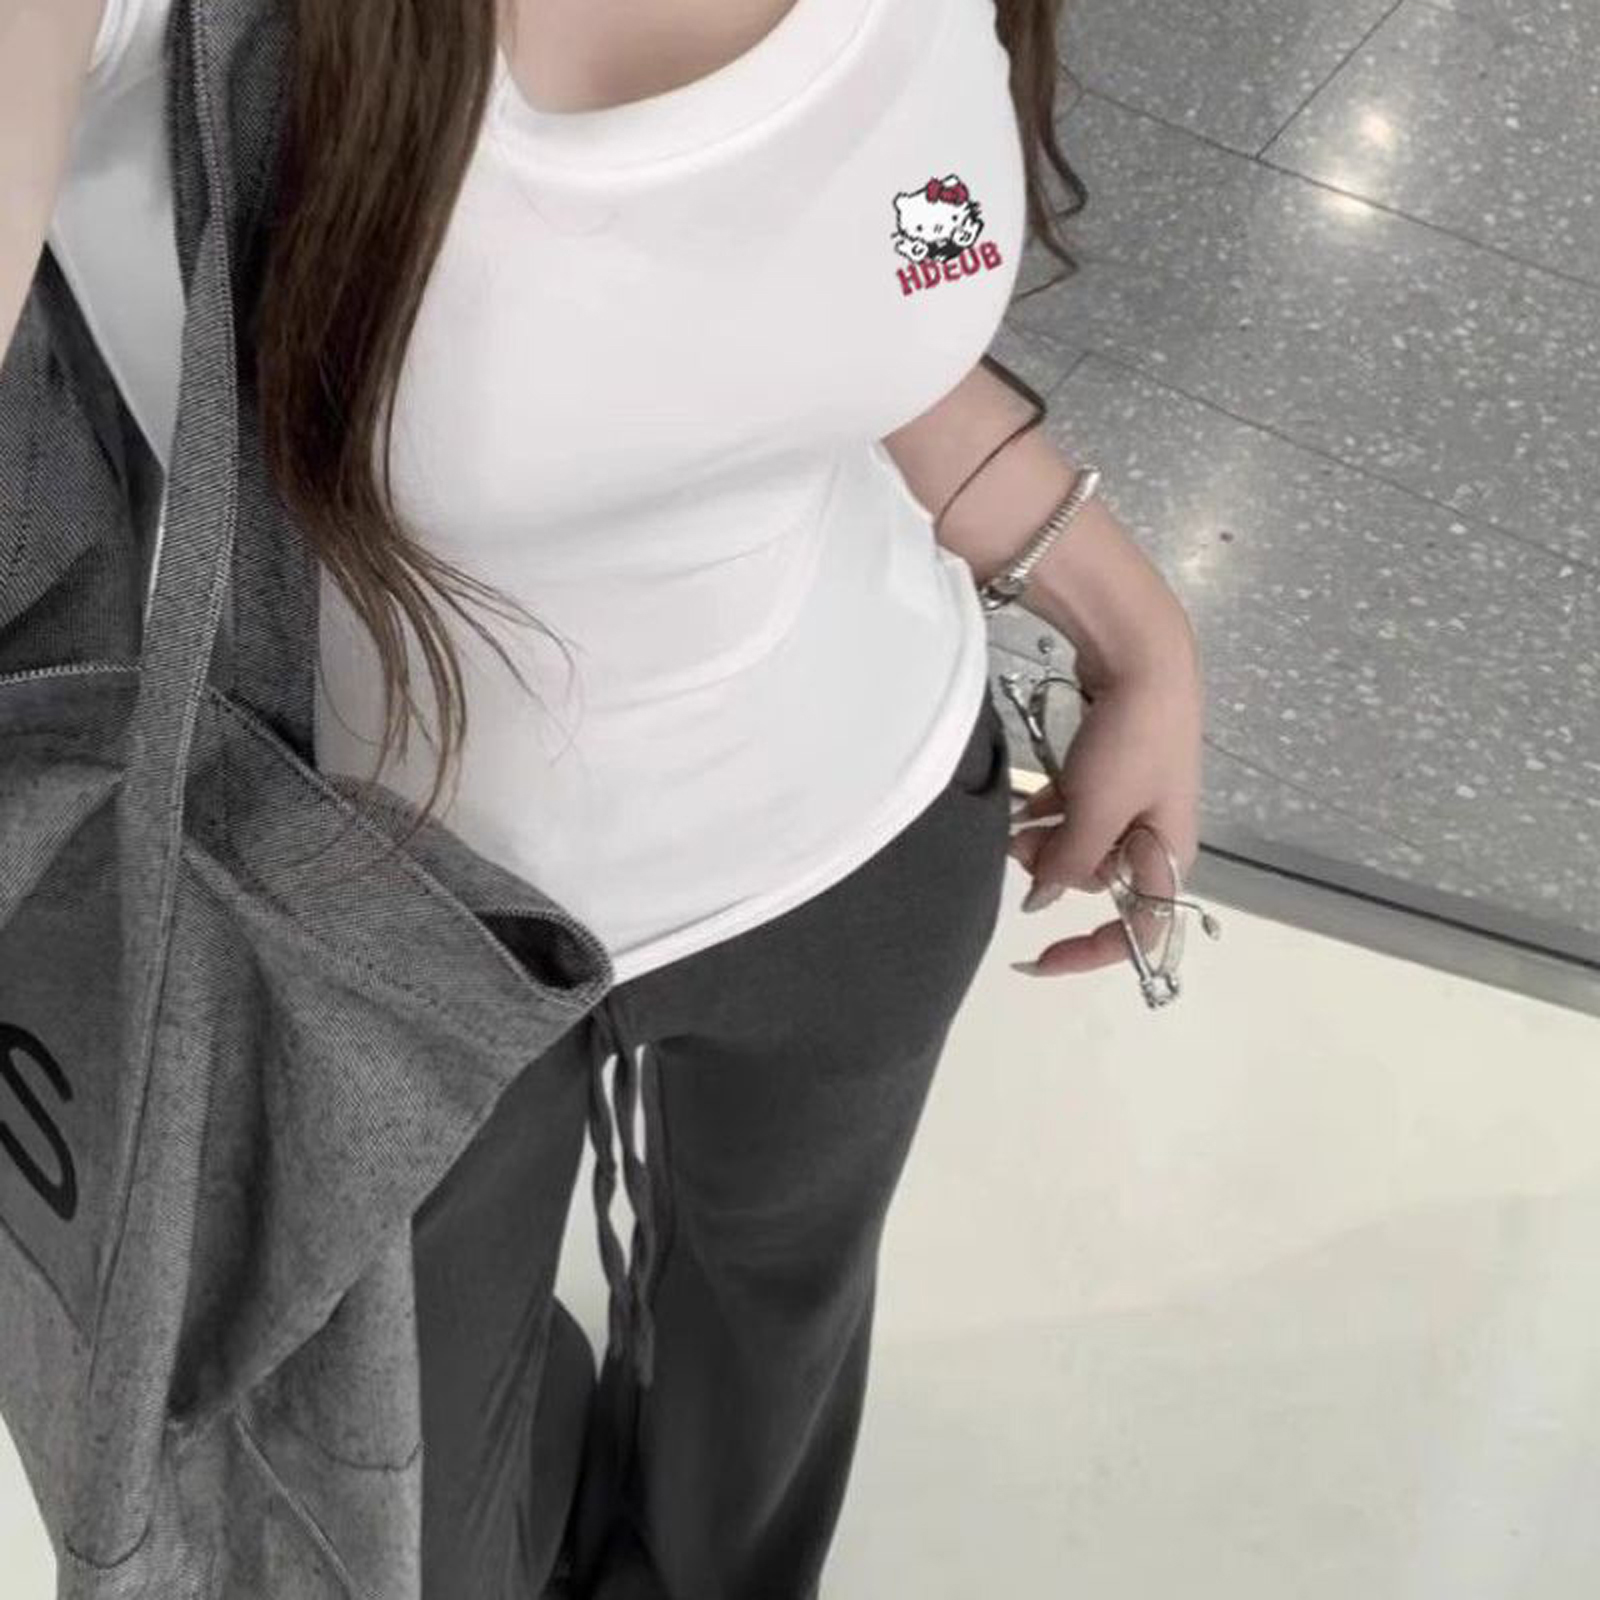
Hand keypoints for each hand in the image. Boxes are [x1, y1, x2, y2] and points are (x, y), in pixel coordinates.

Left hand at [1006, 651, 1203, 977]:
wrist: (1143, 657)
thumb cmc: (1132, 742)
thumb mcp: (1097, 810)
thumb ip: (1069, 862)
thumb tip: (1041, 903)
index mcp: (1168, 856)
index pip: (1141, 931)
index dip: (1091, 954)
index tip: (1036, 960)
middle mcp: (1154, 837)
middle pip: (1096, 881)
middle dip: (1052, 870)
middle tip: (1015, 846)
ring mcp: (1133, 803)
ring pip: (1078, 844)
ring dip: (1043, 840)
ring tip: (1015, 822)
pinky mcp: (1112, 774)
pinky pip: (1074, 811)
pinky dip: (1048, 813)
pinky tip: (1025, 804)